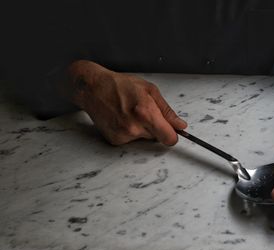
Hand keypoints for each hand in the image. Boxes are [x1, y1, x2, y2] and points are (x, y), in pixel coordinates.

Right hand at [66, 60, 186, 144]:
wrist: (93, 89)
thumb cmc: (120, 85)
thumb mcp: (150, 91)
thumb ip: (167, 111)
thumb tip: (180, 126)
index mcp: (146, 113)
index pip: (169, 138)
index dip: (173, 135)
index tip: (172, 131)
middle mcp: (135, 127)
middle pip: (157, 138)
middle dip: (155, 127)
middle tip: (143, 112)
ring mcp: (124, 135)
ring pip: (144, 138)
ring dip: (142, 129)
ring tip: (130, 113)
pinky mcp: (115, 140)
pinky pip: (131, 140)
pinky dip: (130, 131)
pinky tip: (121, 118)